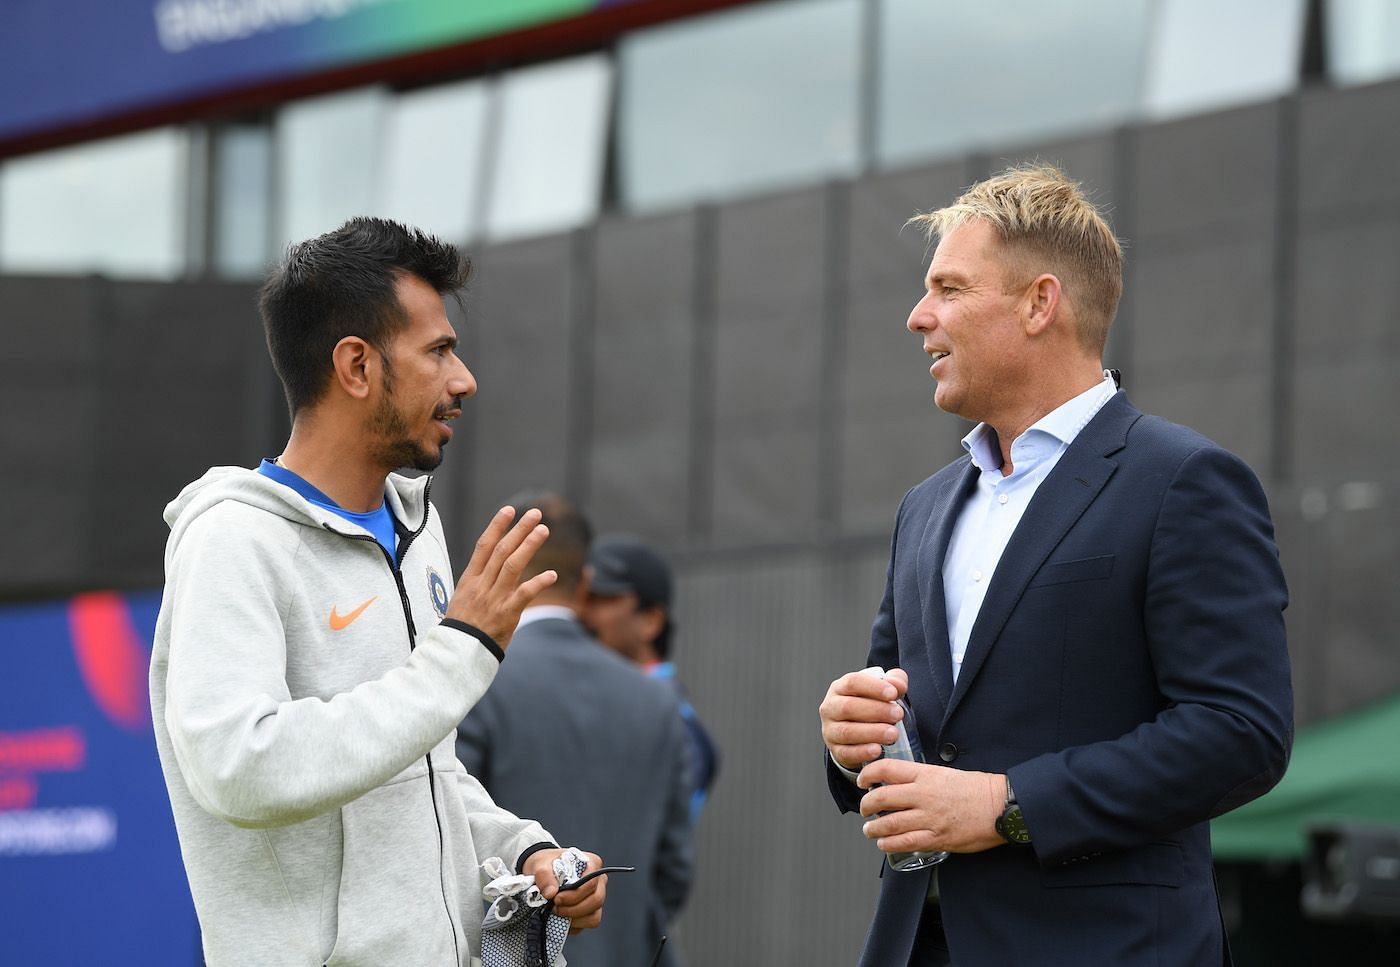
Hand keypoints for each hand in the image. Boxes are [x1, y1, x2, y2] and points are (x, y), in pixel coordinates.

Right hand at [447, 506, 557, 647]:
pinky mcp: (506, 614)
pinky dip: (538, 583)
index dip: (497, 526)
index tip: (509, 510)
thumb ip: (478, 582)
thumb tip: (490, 567)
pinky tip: (552, 574)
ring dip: (529, 545)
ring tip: (543, 530)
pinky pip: (524, 594)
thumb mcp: (462, 599)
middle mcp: (482, 585)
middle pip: (501, 550)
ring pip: (512, 565)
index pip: (483, 546)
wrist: (457, 654)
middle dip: (519, 530)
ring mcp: (494, 598)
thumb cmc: (462, 628)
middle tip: (535, 514)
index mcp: (470, 579)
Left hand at [520, 849, 606, 932]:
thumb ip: (544, 876)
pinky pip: (587, 924)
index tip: (556, 898)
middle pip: (596, 900)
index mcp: (591, 863)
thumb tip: (550, 893)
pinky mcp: (590, 912)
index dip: (574, 894)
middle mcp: (598, 881)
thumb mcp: (541, 865)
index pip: (591, 882)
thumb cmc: (547, 866)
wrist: (543, 874)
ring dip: (574, 918)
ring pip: (594, 916)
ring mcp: (595, 897)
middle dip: (573, 909)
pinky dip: (573, 925)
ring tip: (556, 913)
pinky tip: (560, 918)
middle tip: (555, 908)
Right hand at [819, 667, 909, 769]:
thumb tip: (898, 685)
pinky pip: (846, 752)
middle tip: (898, 714)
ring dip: (872, 732)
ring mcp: (830, 730)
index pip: (852, 682)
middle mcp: (830, 708)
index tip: (893, 694)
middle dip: (876, 711)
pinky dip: (862, 752)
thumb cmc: (870, 706)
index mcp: (840, 688)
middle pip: (848, 707)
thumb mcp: (882, 689)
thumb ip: (894, 681)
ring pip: (846, 731)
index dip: (873, 687)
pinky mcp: (836, 751)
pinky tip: (878, 749)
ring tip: (893, 734)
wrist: (858, 732)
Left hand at [857, 759, 1005, 854]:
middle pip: (882, 798)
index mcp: (925, 774)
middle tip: (864, 809)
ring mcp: (929, 818)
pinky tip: (884, 843)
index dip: (867, 774)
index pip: (886, 769)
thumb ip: (921, 778)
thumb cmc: (977, 789)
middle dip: (866, 805)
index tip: (862, 781)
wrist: (1001, 807)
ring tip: (870, 829)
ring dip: (874, 828)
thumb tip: (900, 784)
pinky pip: (906, 843)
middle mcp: (923, 795)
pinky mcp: (937, 838)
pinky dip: (890, 844)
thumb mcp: (945, 773)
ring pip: (890, 823)